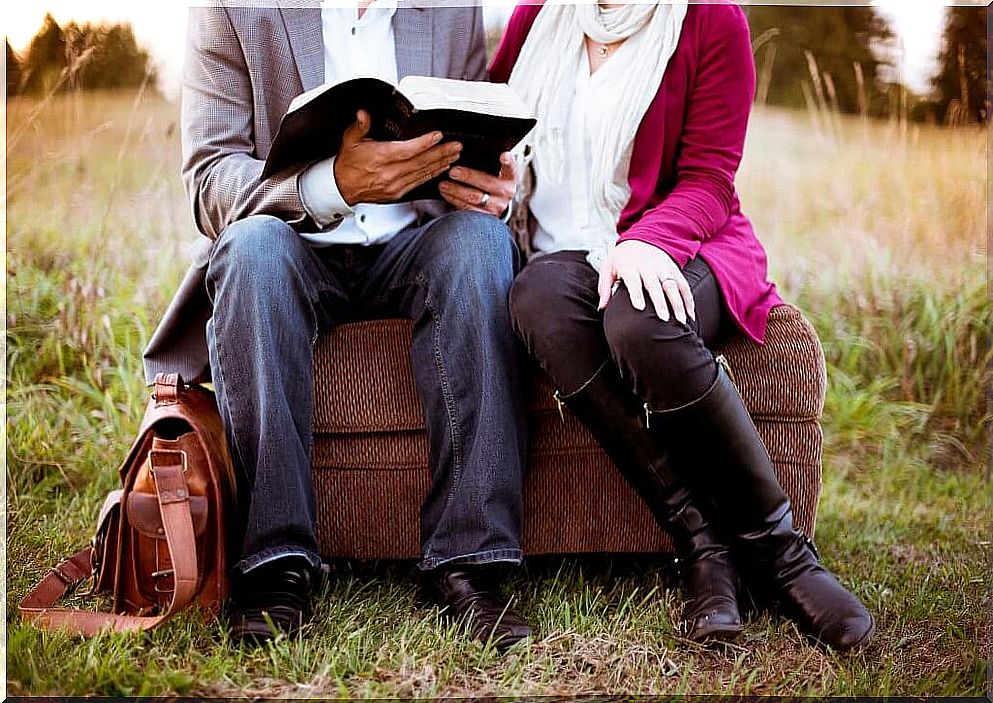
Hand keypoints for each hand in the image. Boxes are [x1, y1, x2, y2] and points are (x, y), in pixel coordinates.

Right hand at [334, 110, 462, 204]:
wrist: (341, 188)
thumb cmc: (347, 164)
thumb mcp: (349, 140)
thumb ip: (360, 126)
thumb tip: (364, 114)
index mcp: (380, 158)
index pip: (408, 150)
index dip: (425, 143)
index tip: (438, 136)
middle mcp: (389, 173)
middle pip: (421, 162)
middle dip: (441, 153)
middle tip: (456, 146)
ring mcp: (395, 185)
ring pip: (423, 173)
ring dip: (440, 164)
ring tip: (454, 156)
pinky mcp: (398, 193)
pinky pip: (418, 183)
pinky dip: (431, 175)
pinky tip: (440, 169)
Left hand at [438, 152, 516, 216]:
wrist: (495, 205)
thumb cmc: (493, 184)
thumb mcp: (496, 173)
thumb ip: (489, 163)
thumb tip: (468, 152)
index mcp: (509, 178)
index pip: (511, 168)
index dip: (507, 162)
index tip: (503, 156)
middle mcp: (505, 193)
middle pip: (486, 182)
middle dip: (467, 176)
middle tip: (452, 172)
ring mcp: (496, 207)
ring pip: (474, 198)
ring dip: (455, 190)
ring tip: (443, 184)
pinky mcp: (485, 217)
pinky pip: (467, 209)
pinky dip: (454, 200)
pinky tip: (446, 194)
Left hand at [597, 240, 695, 323]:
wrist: (642, 238)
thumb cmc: (622, 258)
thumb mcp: (609, 267)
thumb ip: (605, 287)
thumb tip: (602, 307)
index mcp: (630, 267)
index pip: (634, 280)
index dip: (636, 294)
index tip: (640, 308)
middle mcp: (649, 267)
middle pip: (655, 286)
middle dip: (660, 302)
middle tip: (663, 319)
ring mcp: (663, 268)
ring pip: (673, 286)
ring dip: (678, 304)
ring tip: (681, 321)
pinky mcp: (674, 270)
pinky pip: (683, 285)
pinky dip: (688, 300)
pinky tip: (690, 315)